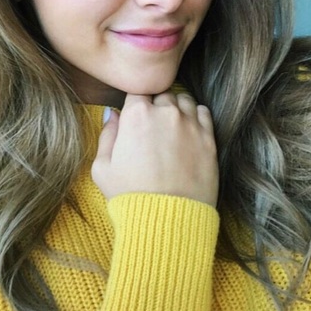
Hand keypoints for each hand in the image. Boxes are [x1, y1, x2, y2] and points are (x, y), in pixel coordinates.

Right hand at [92, 92, 218, 206]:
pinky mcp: (208, 138)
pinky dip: (195, 116)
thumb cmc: (131, 195)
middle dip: (156, 105)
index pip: (137, 91)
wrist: (167, 219)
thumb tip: (112, 114)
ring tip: (171, 128)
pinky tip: (188, 131)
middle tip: (153, 127)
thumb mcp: (102, 168)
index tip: (136, 117)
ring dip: (176, 108)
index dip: (136, 104)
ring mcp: (190, 124)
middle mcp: (166, 112)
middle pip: (161, 94)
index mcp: (137, 115)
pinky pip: (203, 112)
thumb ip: (107, 134)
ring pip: (184, 100)